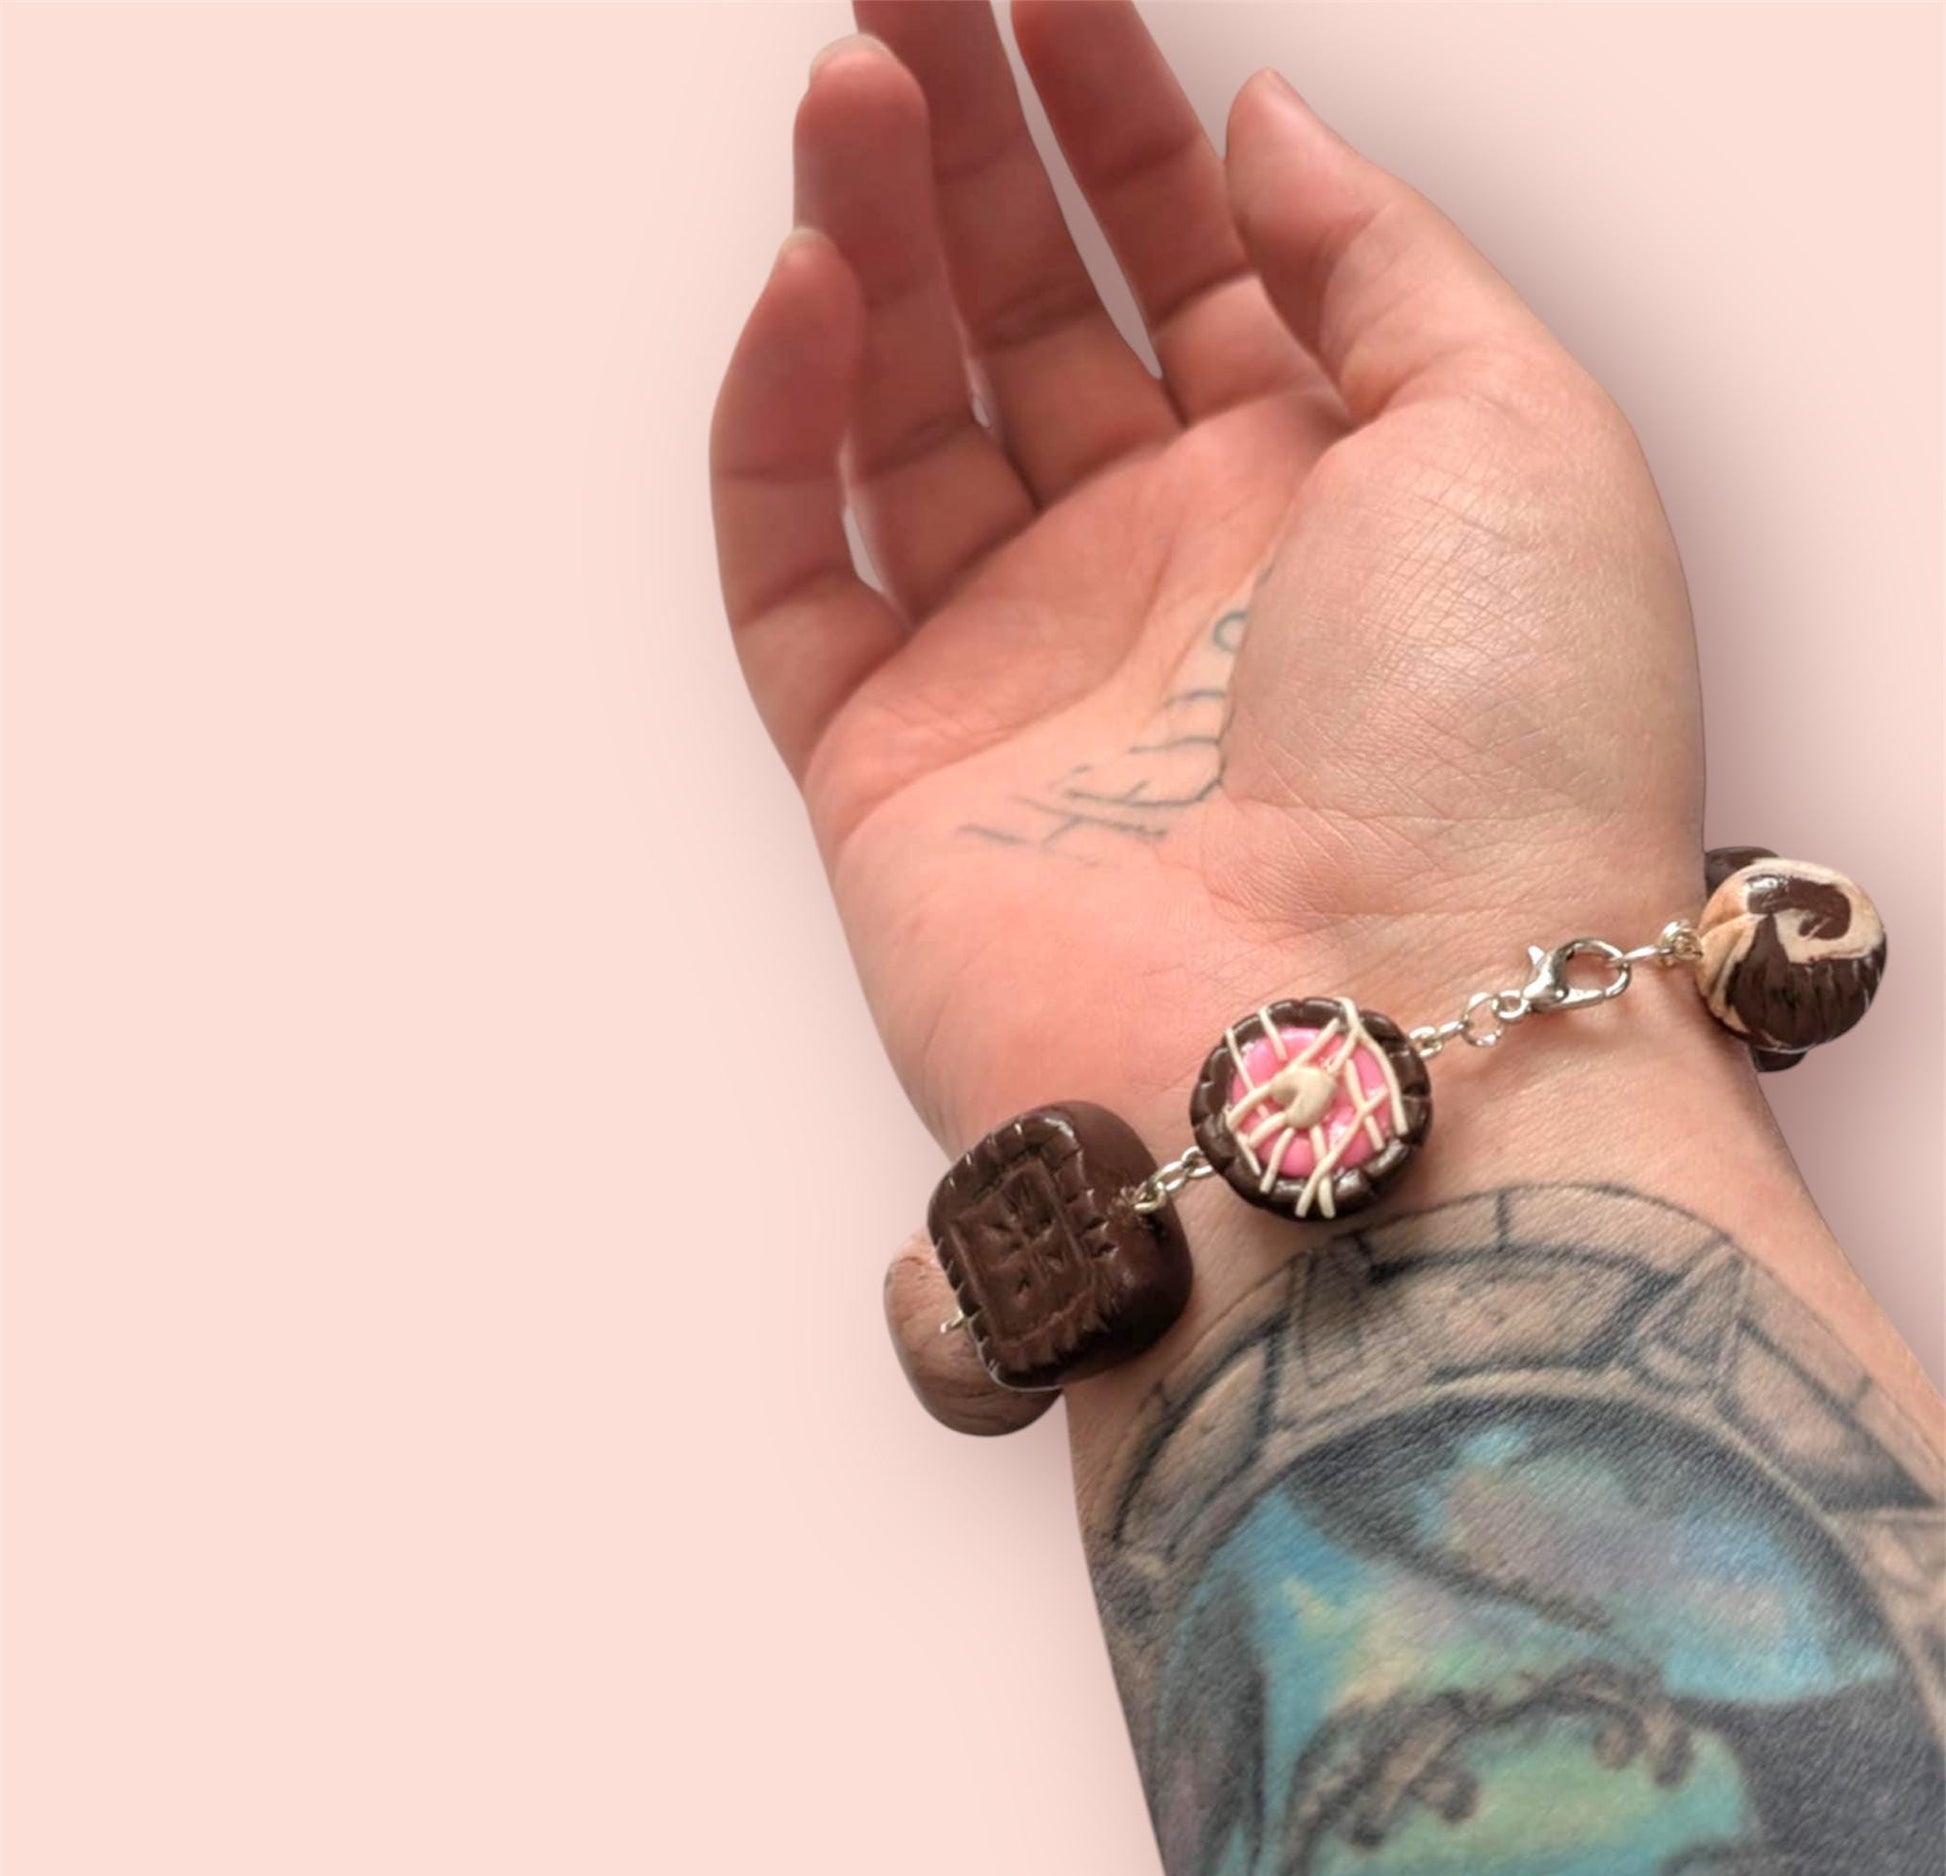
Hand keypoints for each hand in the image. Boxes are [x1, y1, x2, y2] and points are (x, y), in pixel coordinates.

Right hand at [710, 2, 1704, 1232]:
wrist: (1385, 1044)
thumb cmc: (1504, 764)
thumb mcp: (1520, 430)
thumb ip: (1379, 258)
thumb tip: (1265, 125)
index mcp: (1315, 500)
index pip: (1186, 259)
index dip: (1113, 111)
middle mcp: (1156, 580)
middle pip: (1025, 318)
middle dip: (963, 147)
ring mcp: (1012, 676)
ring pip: (897, 422)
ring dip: (863, 245)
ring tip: (847, 90)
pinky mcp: (885, 774)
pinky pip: (790, 574)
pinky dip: (776, 431)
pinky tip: (805, 293)